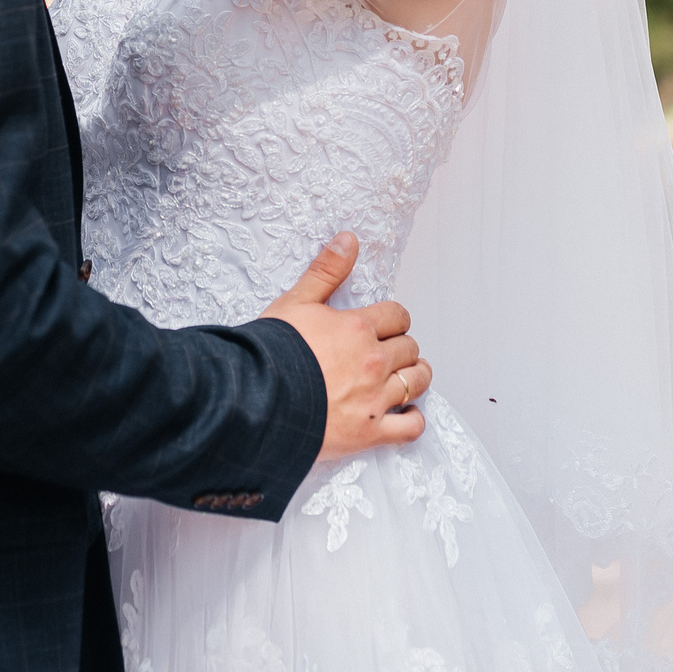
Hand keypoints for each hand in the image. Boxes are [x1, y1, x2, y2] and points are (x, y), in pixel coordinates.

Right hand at [260, 232, 429, 458]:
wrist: (256, 401)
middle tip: (390, 352)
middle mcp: (373, 362)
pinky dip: (413, 420)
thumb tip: (348, 240)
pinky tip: (405, 414)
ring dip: (415, 377)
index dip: (393, 319)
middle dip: (402, 347)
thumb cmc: (272, 352)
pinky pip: (410, 428)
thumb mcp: (296, 302)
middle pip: (409, 348)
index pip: (396, 316)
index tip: (387, 325)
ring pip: (416, 382)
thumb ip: (326, 271)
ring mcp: (374, 398)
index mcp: (358, 328)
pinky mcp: (369, 432)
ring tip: (406, 377)